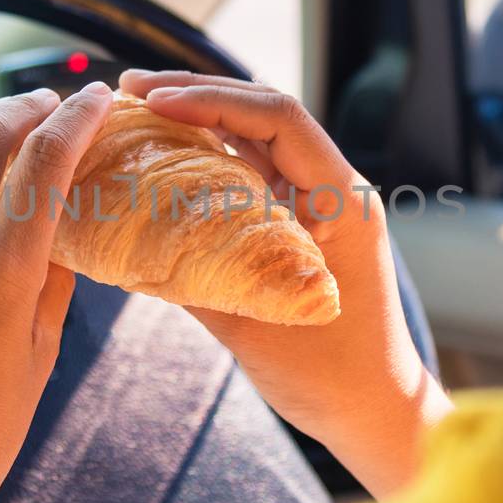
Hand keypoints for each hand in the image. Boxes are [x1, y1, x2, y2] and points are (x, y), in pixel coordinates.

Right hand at [119, 70, 450, 497]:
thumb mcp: (255, 328)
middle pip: (263, 114)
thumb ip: (197, 277)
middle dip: (196, 94)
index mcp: (342, 200)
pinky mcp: (299, 223)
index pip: (279, 118)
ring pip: (255, 138)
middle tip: (127, 90)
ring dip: (198, 118)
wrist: (375, 412)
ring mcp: (318, 203)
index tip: (154, 101)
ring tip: (135, 109)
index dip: (213, 99)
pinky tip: (161, 155)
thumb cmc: (333, 378)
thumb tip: (127, 239)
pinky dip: (207, 157)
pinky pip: (251, 173)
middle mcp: (333, 189)